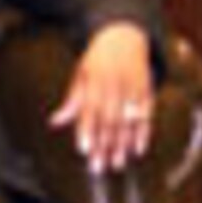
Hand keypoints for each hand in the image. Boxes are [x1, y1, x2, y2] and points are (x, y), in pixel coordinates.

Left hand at [49, 21, 154, 173]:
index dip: (86, 130)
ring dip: (122, 144)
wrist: (124, 35)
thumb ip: (72, 100)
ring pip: (128, 121)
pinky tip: (138, 149)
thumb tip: (54, 122)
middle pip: (109, 119)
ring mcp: (133, 87)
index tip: (84, 150)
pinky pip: (147, 115)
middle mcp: (114, 84)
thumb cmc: (97, 60)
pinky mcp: (147, 89)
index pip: (89, 109)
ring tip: (117, 163)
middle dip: (104, 145)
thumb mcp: (81, 74)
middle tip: (99, 167)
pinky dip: (143, 132)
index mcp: (94, 80)